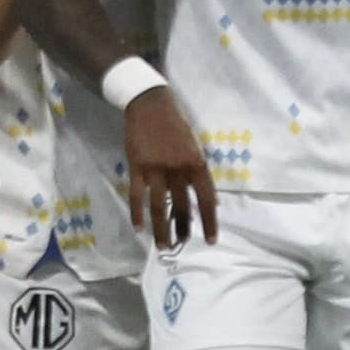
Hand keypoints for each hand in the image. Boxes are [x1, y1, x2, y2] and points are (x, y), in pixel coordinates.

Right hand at [125, 85, 218, 248]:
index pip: (207, 199)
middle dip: (182, 228)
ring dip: (161, 228)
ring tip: (163, 246)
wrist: (150, 104)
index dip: (210, 221)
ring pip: (159, 206)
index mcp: (196, 163)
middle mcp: (178, 169)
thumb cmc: (177, 124)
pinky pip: (136, 195)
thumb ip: (202, 174)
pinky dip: (137, 212)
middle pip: (182, 206)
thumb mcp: (196, 146)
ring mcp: (155, 169)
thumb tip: (213, 201)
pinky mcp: (136, 167)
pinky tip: (139, 228)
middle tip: (182, 244)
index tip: (211, 240)